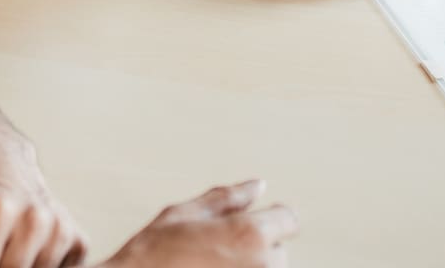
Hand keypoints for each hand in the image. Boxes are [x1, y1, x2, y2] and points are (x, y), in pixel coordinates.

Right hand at [96, 180, 295, 267]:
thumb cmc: (155, 252)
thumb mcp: (186, 213)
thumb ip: (227, 198)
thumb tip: (258, 185)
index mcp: (250, 233)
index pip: (289, 219)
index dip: (271, 216)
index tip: (252, 219)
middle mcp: (262, 264)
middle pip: (278, 249)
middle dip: (256, 244)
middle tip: (215, 248)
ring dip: (249, 264)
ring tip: (211, 264)